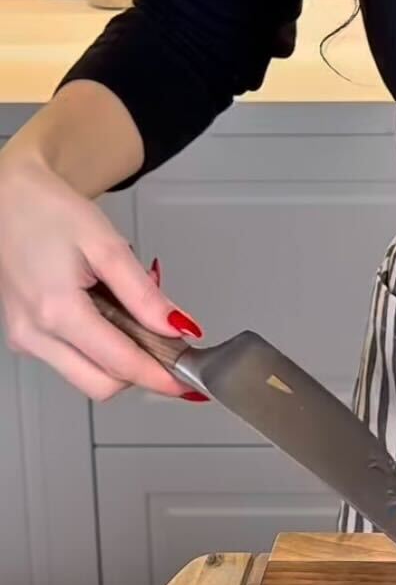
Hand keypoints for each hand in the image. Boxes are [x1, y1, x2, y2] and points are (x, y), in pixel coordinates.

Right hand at [0, 148, 200, 400]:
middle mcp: (35, 335)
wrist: (7, 200)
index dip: (158, 376)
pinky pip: (68, 360)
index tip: (187, 382)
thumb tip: (176, 327)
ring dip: (117, 360)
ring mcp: (25, 338)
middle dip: (139, 372)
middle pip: (100, 384)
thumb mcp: (107, 245)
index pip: (119, 363)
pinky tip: (108, 315)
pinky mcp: (23, 336)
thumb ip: (143, 293)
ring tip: (134, 317)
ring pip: (84, 376)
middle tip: (169, 347)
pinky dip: (96, 349)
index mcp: (57, 311)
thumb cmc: (52, 213)